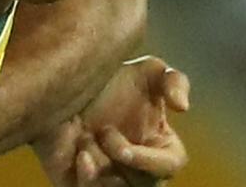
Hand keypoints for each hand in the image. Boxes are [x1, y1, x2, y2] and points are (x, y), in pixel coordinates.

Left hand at [35, 56, 189, 185]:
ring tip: (84, 145)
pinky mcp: (78, 181)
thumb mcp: (147, 71)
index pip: (167, 166)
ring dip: (100, 173)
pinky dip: (84, 181)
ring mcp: (108, 177)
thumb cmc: (111, 81)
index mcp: (158, 147)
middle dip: (121, 164)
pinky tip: (78, 159)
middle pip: (141, 186)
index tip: (125, 149)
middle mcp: (135, 168)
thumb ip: (173, 81)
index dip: (149, 162)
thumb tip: (183, 107)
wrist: (62, 82)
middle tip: (102, 135)